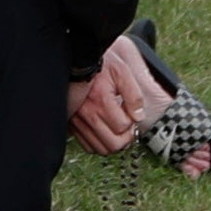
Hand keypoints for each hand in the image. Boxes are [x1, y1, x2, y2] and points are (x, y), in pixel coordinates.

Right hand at [66, 35, 166, 157]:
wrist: (74, 60)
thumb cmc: (98, 64)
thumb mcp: (122, 72)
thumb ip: (134, 95)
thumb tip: (138, 117)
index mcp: (101, 100)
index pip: (123, 126)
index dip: (132, 122)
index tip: (131, 113)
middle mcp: (87, 113)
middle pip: (113, 144)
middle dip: (126, 139)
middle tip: (129, 128)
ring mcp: (77, 121)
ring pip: (100, 149)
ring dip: (113, 143)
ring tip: (117, 131)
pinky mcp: (72, 124)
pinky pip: (86, 146)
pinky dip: (98, 144)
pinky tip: (104, 132)